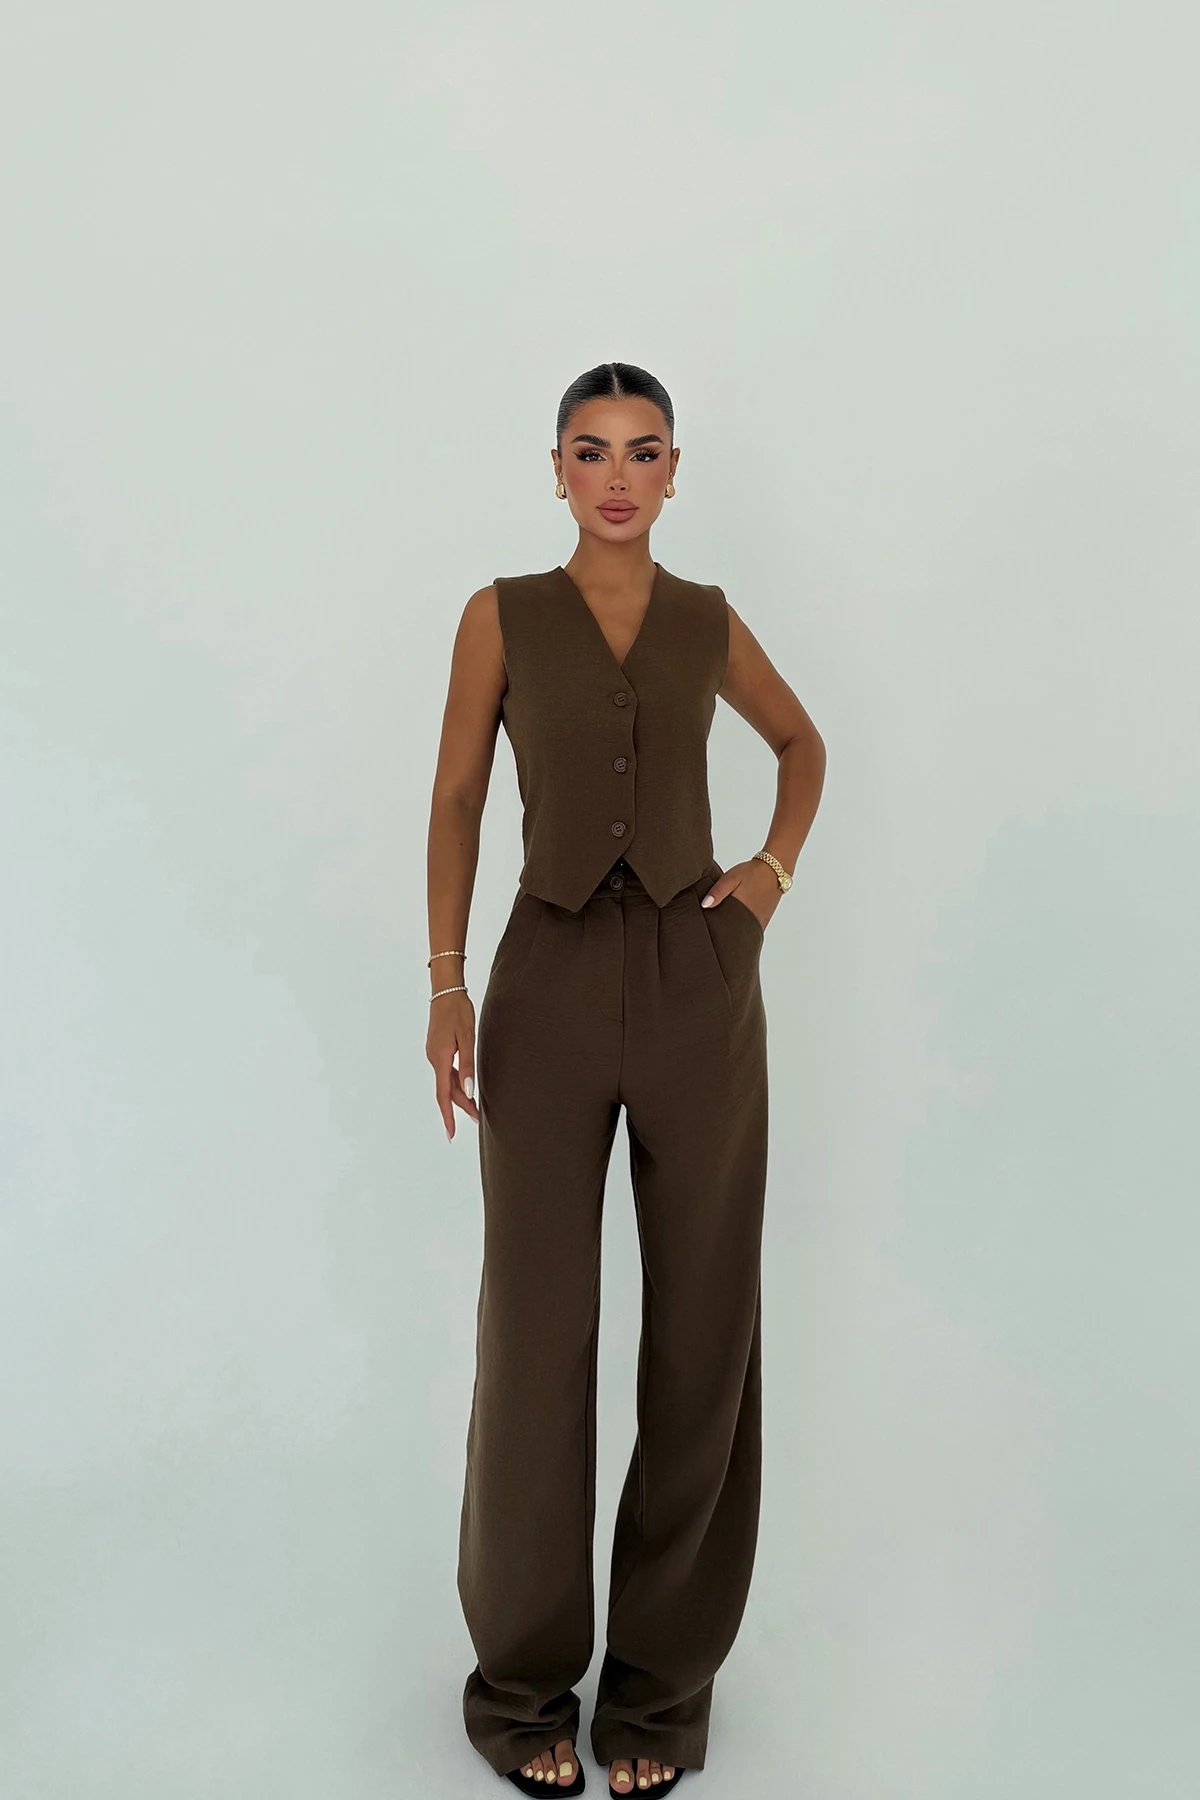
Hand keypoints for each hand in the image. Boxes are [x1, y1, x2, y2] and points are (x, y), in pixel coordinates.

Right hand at [426, 992, 479, 1140]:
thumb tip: (468, 1090)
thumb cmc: (459, 1011)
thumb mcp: (467, 1037)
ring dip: (459, 1095)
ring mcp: (435, 1054)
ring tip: (475, 1107)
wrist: (446, 991)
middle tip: (478, 1119)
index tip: (451, 1133)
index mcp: (440, 1058)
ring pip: (446, 1081)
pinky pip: (446, 1072)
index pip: (443, 1094)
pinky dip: (455, 1082)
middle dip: (461, 1106)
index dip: (448, 1115)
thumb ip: (467, 1065)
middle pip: (446, 1090)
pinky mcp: (438, 1049)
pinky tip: (465, 1085)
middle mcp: (434, 1058)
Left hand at [700, 858, 778, 930]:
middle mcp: (751, 921)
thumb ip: (718, 891)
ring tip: (723, 929)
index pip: (724, 930)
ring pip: (742, 934)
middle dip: (723, 935)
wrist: (775, 870)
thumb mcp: (731, 878)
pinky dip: (743, 929)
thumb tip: (705, 905)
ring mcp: (758, 923)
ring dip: (734, 933)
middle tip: (713, 930)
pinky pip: (751, 931)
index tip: (708, 929)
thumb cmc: (751, 873)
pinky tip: (736, 924)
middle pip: (733, 935)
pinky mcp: (763, 921)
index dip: (715, 931)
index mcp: (741, 912)